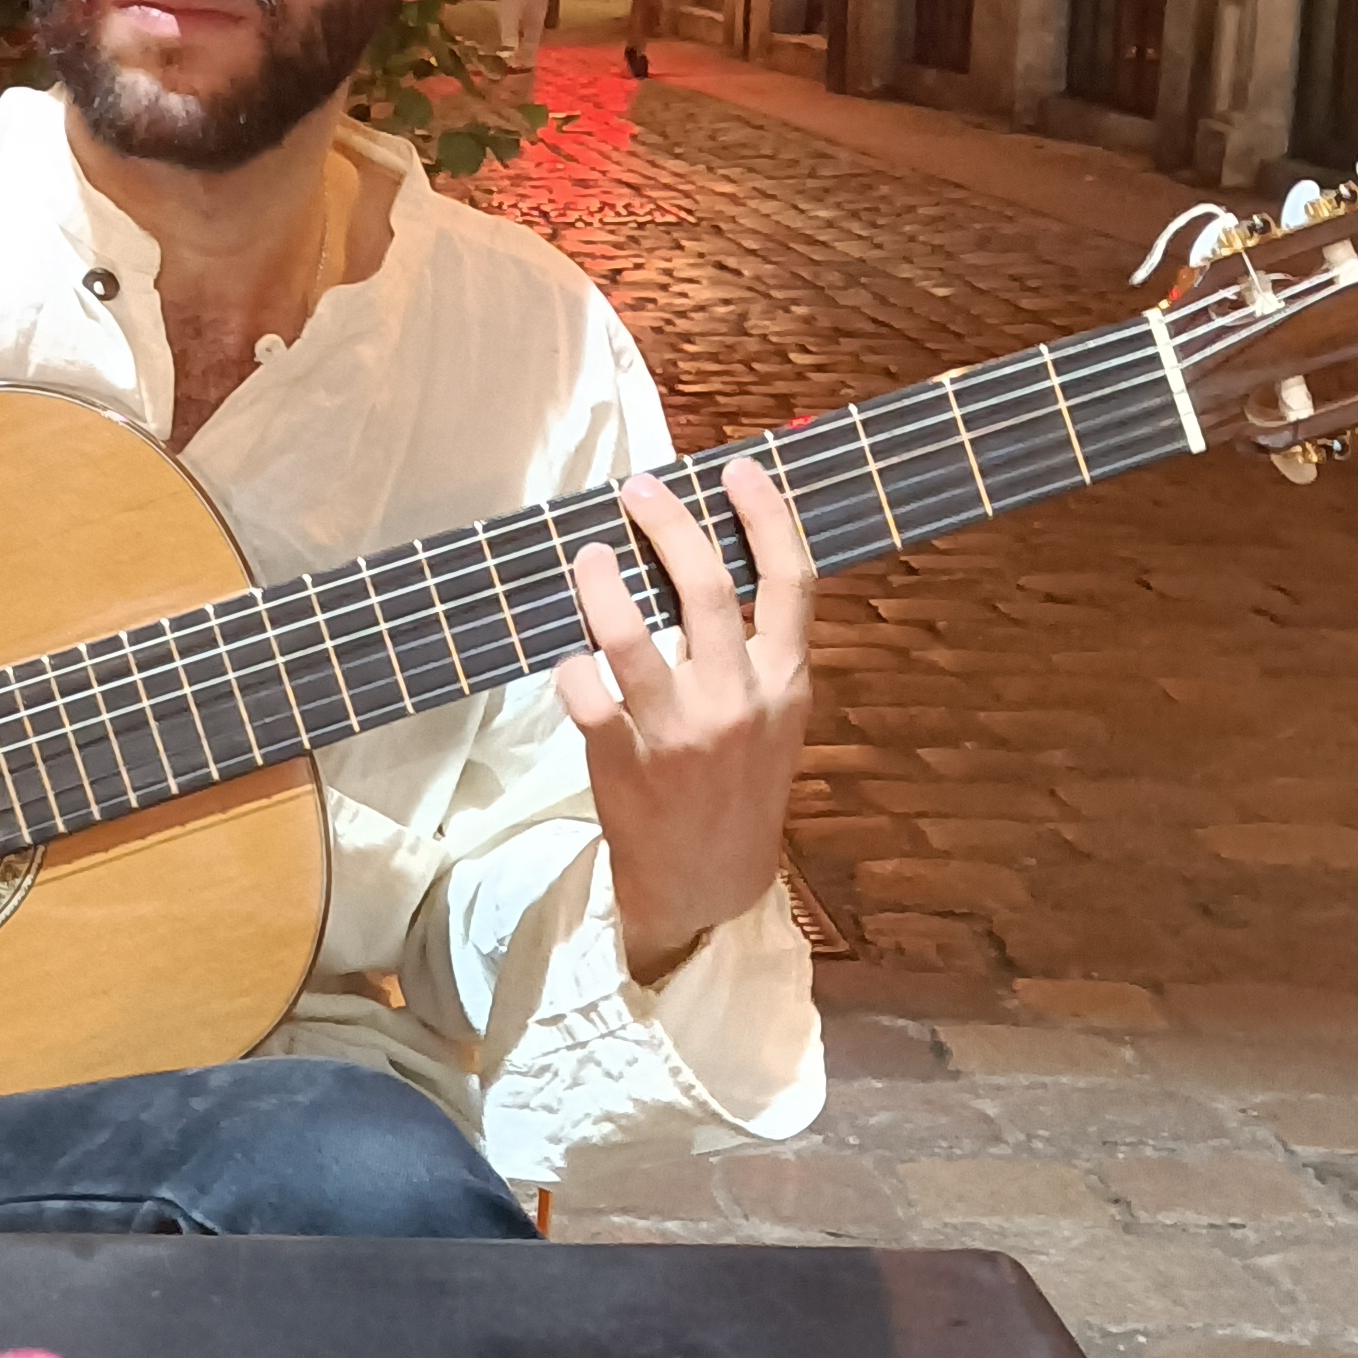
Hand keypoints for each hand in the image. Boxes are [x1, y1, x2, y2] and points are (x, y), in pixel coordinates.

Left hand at [551, 458, 812, 987]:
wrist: (711, 888)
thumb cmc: (738, 789)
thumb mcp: (773, 719)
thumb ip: (753, 652)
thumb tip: (702, 564)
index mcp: (786, 683)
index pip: (789, 580)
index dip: (766, 515)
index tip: (736, 469)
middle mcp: (738, 701)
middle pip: (704, 586)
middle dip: (668, 524)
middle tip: (636, 490)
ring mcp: (680, 732)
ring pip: (631, 634)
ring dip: (601, 583)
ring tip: (588, 555)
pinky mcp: (625, 763)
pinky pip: (584, 692)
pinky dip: (570, 666)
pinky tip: (568, 659)